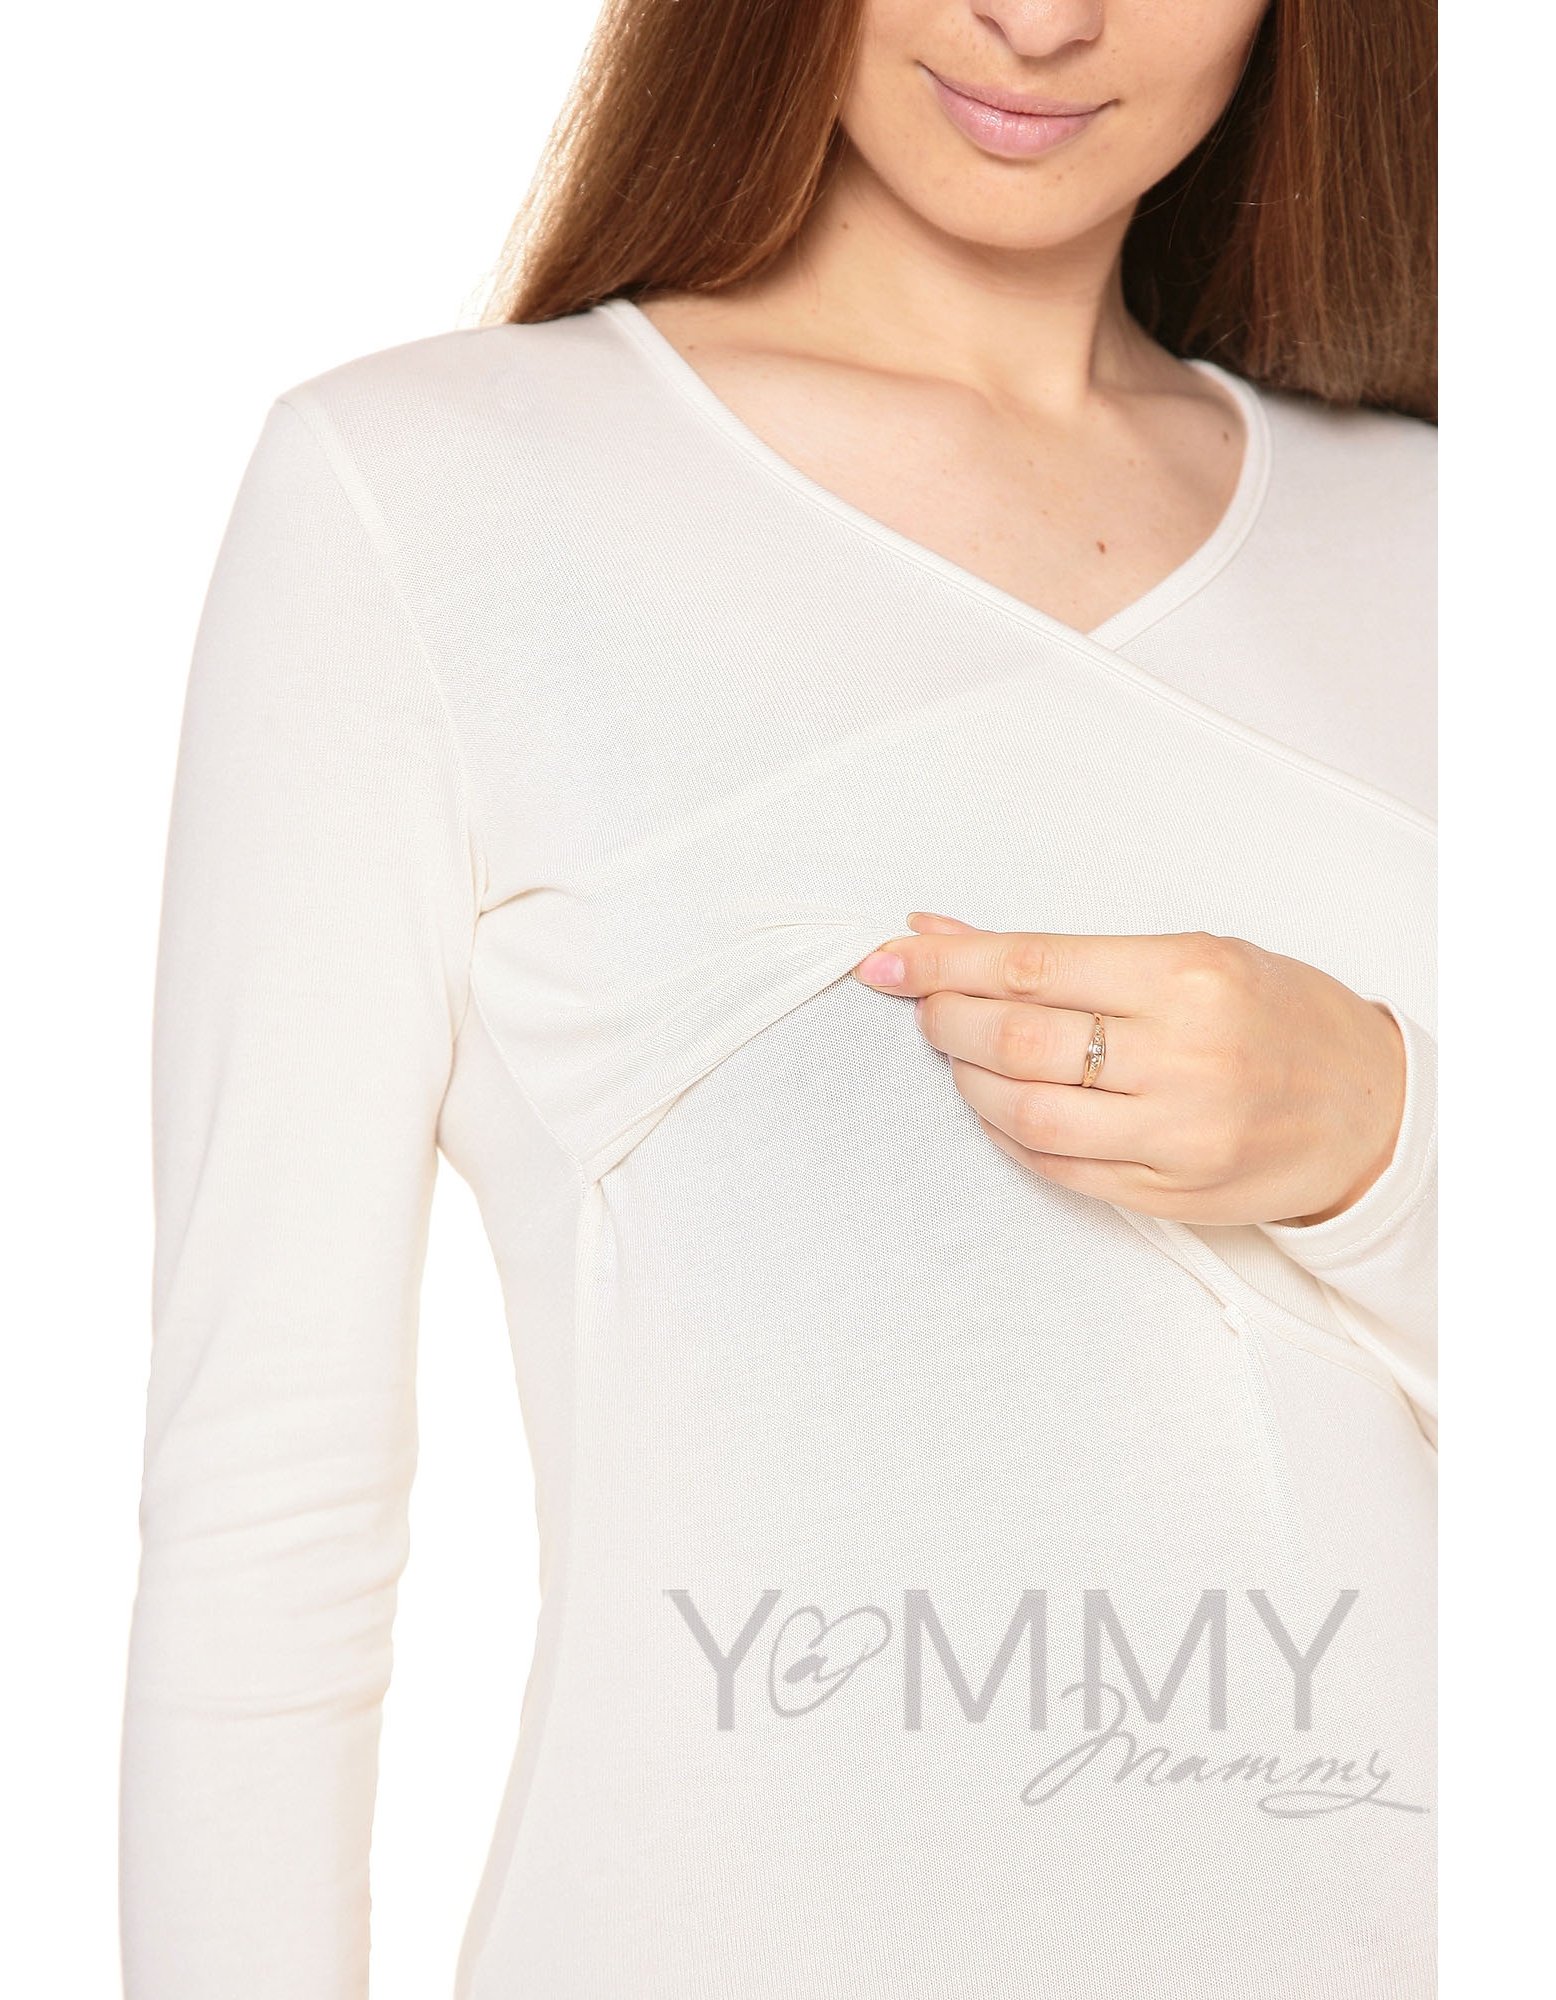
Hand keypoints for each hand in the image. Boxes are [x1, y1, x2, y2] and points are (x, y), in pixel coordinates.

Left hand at [852, 913, 1405, 1227]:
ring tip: (958, 1053)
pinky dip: (1007, 1133)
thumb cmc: (1279, 1016)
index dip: (945, 963)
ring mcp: (1177, 1134)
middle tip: (922, 1004)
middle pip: (1017, 1040)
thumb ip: (1066, 953)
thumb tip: (943, 931)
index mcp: (1189, 976)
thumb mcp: (1191, 955)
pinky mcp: (1169, 1194)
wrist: (1372, 1109)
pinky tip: (997, 1105)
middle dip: (946, 1019)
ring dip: (968, 1080)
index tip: (888, 957)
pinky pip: (1056, 1167)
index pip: (1033, 966)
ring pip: (1025, 1112)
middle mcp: (1183, 1056)